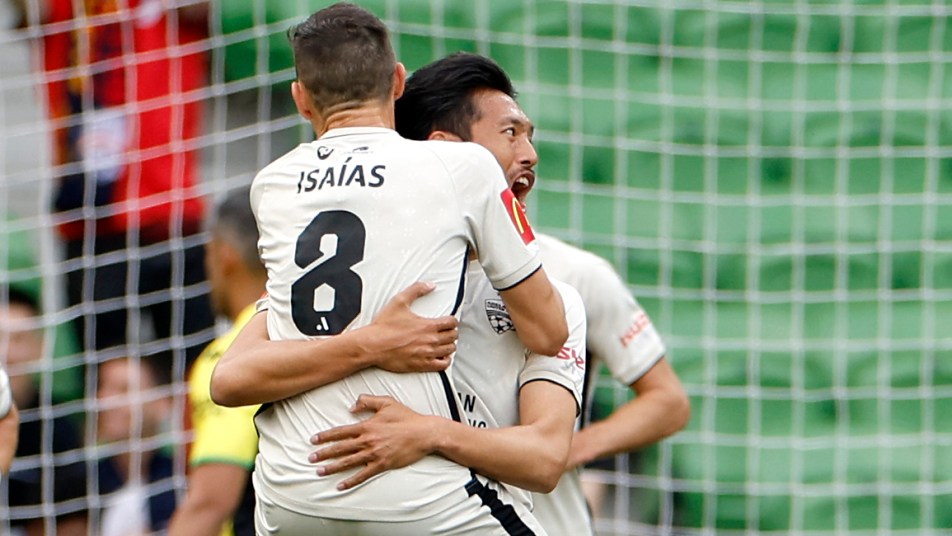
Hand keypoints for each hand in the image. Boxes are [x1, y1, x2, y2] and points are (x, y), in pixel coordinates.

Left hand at [308, 395, 437, 489]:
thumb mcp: (387, 402)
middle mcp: (367, 441)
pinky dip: (350, 481)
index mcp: (367, 426)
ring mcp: (374, 454)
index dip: (325, 436)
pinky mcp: (382, 465)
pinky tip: (340, 486)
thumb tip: (351, 406)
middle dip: (323, 453)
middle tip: (310, 458)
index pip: (340, 432)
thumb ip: (367, 401)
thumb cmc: (407, 417)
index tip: (313, 440)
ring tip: (319, 472)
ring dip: (332, 468)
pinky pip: (363, 475)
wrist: (424, 433)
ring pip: (348, 462)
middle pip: (340, 448)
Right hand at [366, 282, 457, 372]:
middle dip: (452, 332)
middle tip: (448, 331)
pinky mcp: (422, 365)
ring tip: (445, 342)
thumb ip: (416, 290)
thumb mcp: (399, 301)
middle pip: (453, 336)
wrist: (373, 345)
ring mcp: (427, 354)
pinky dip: (445, 360)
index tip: (449, 321)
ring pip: (450, 350)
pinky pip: (442, 365)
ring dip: (449, 345)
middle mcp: (430, 340)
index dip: (453, 321)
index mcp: (428, 325)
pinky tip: (442, 356)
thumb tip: (430, 285)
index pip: (451, 323)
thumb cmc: (384, 327)